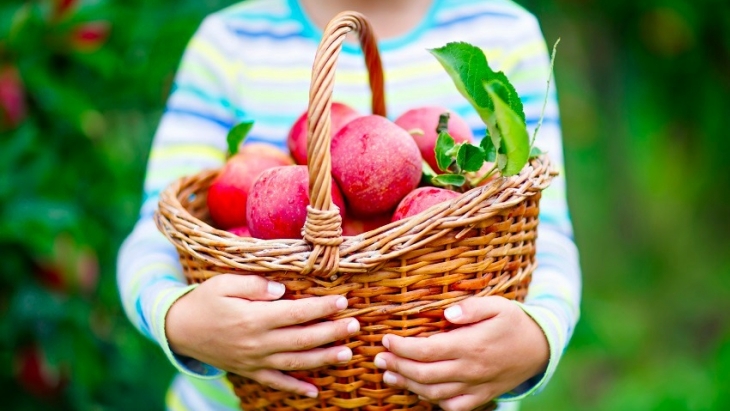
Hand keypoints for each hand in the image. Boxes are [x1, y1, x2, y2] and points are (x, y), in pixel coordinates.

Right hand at [165, 274, 359, 397]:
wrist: (179, 329)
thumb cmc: (204, 300)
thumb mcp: (224, 283)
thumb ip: (254, 284)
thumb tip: (283, 290)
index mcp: (253, 317)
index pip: (296, 313)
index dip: (321, 307)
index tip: (342, 300)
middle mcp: (257, 342)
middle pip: (302, 339)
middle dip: (332, 332)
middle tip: (355, 325)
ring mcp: (254, 361)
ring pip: (295, 363)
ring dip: (323, 359)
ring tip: (347, 353)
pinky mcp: (249, 372)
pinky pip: (276, 383)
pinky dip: (296, 388)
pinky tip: (315, 391)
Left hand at [374, 296, 548, 410]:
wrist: (541, 349)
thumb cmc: (514, 322)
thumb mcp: (497, 305)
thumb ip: (470, 307)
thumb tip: (446, 313)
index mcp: (471, 345)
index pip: (428, 350)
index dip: (402, 347)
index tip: (386, 339)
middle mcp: (471, 369)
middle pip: (425, 374)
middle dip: (398, 366)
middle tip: (379, 358)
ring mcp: (476, 386)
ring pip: (434, 393)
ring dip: (408, 385)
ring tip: (389, 374)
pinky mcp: (481, 396)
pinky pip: (453, 406)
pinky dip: (433, 401)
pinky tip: (419, 390)